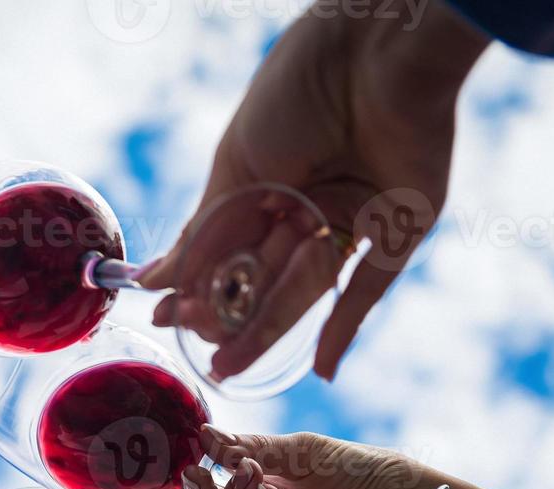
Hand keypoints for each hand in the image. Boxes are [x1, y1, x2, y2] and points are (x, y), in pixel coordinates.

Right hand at [140, 3, 488, 379]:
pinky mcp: (398, 230)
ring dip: (269, 331)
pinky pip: (369, 290)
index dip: (199, 288)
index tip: (166, 319)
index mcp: (264, 186)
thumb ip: (203, 233)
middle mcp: (306, 207)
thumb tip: (156, 280)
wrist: (374, 55)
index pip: (225, 252)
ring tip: (231, 367)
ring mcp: (351, 221)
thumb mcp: (237, 167)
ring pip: (304, 290)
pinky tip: (320, 368)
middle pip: (262, 279)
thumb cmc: (296, 94)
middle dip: (232, 318)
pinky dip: (345, 328)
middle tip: (207, 358)